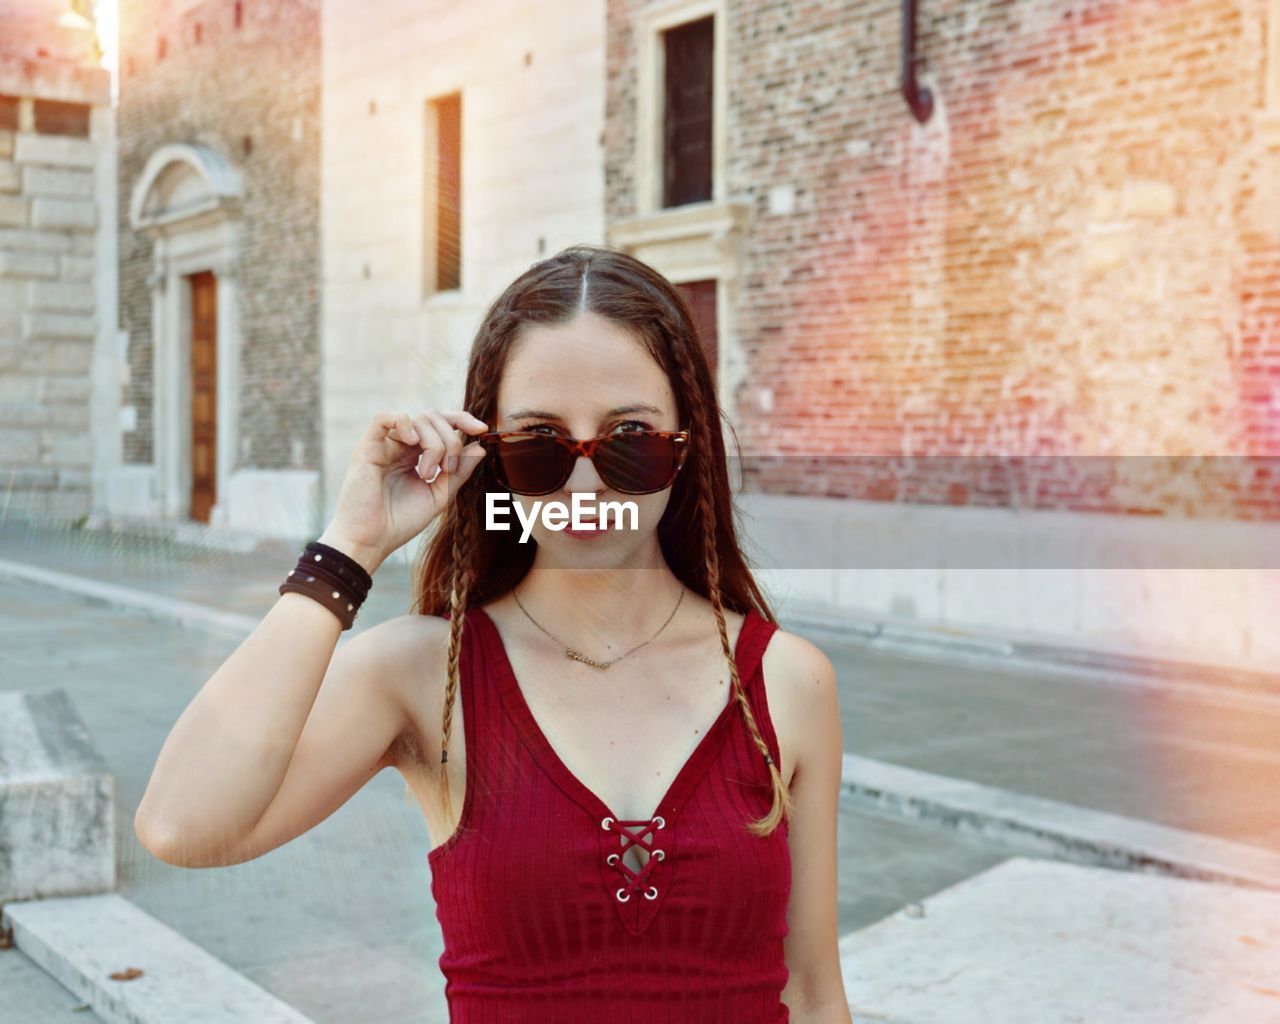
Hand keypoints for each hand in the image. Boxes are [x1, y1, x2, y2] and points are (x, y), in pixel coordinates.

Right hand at [320, 409, 488, 570]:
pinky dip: (404, 423)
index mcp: (417, 454)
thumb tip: (480, 446)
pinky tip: (412, 443)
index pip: (442, 424)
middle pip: (435, 418)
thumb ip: (460, 471)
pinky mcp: (367, 447)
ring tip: (426, 474)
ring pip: (419, 419)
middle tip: (447, 470)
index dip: (463, 420)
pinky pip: (384, 417)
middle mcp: (401, 446)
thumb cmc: (401, 522)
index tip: (482, 430)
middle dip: (451, 441)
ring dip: (434, 445)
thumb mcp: (440, 495)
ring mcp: (384, 445)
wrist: (372, 540)